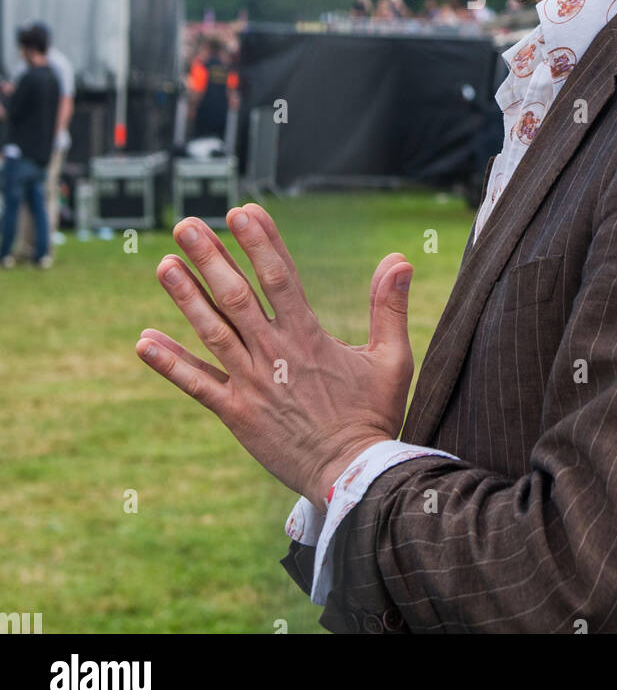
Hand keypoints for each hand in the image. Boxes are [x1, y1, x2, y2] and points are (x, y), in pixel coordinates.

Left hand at [135, 203, 414, 505]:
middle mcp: (276, 354)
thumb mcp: (392, 358)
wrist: (354, 478)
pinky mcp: (237, 414)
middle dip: (211, 257)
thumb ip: (389, 307)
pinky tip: (144, 341)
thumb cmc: (374, 416)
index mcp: (310, 337)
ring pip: (213, 332)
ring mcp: (252, 384)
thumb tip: (399, 258)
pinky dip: (170, 363)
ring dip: (186, 297)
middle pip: (237, 296)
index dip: (260, 242)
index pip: (281, 277)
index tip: (242, 211)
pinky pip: (197, 385)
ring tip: (163, 263)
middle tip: (186, 225)